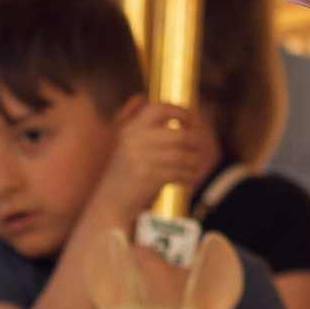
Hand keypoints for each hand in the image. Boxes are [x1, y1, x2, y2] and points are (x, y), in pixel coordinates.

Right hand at [99, 98, 218, 216]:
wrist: (111, 200)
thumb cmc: (128, 171)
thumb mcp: (131, 144)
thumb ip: (148, 127)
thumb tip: (179, 113)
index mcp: (132, 128)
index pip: (159, 108)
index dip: (182, 111)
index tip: (194, 121)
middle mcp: (135, 140)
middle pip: (180, 135)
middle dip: (196, 141)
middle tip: (198, 147)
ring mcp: (141, 159)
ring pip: (182, 156)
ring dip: (194, 161)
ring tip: (195, 165)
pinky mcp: (148, 178)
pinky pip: (179, 173)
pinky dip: (189, 176)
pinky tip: (189, 178)